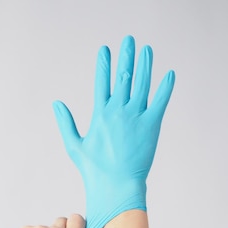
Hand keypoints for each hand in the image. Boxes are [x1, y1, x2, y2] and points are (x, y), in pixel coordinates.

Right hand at [53, 35, 174, 227]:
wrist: (116, 186)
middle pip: (123, 77)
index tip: (106, 50)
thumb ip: (66, 122)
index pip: (101, 82)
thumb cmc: (94, 169)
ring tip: (147, 50)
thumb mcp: (74, 145)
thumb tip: (56, 104)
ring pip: (142, 84)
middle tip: (129, 40)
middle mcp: (118, 111)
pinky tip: (170, 74)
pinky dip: (166, 87)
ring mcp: (136, 116)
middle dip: (126, 56)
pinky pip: (161, 101)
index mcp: (100, 114)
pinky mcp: (152, 125)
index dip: (104, 64)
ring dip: (145, 65)